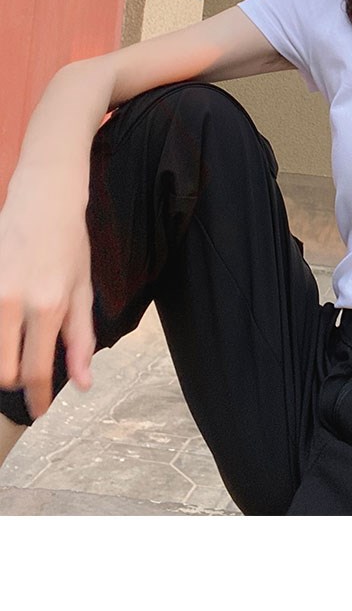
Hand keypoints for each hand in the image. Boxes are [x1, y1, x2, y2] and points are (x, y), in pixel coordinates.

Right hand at [0, 164, 95, 418]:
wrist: (43, 200)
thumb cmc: (68, 245)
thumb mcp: (83, 291)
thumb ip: (80, 340)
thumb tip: (83, 384)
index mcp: (47, 307)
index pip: (37, 372)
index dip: (38, 399)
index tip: (39, 410)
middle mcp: (12, 303)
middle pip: (3, 371)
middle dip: (16, 379)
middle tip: (28, 371)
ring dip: (2, 358)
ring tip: (16, 346)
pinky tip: (8, 325)